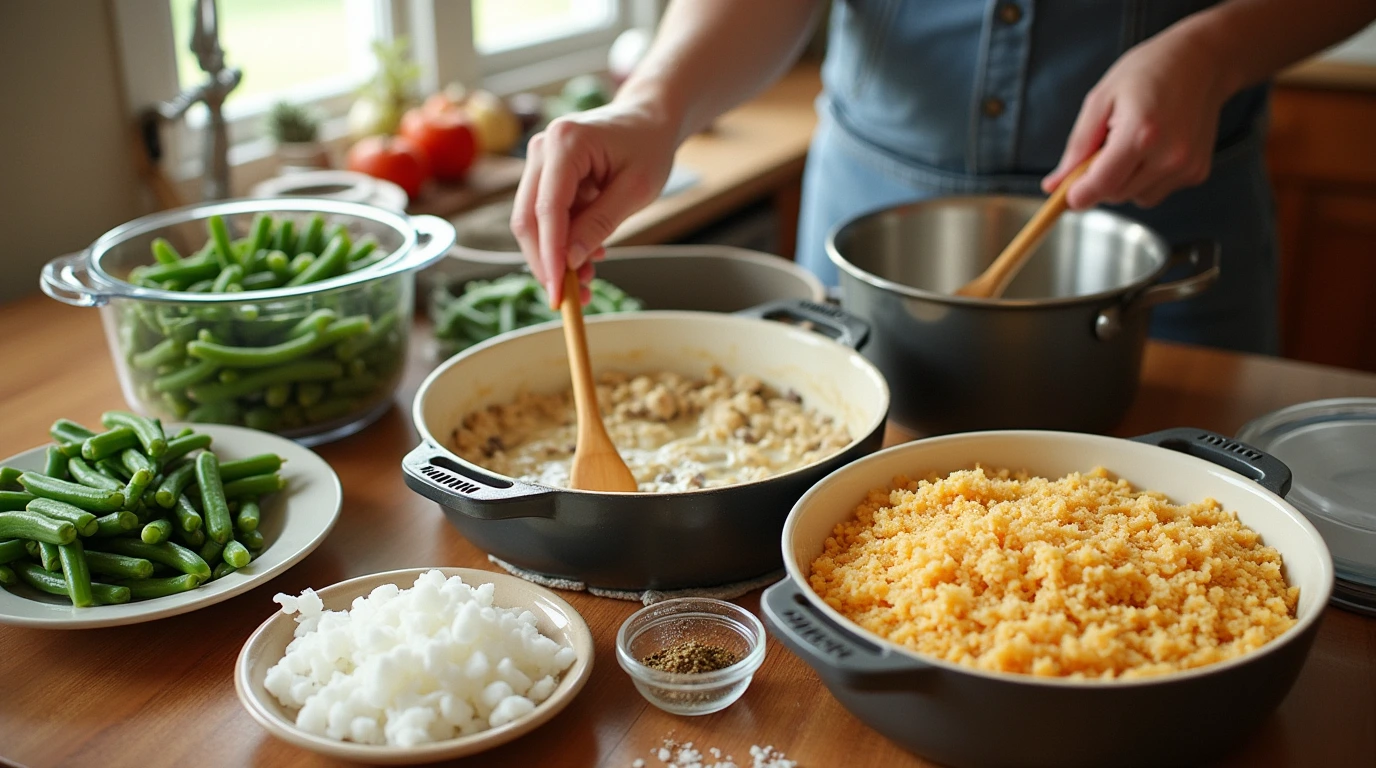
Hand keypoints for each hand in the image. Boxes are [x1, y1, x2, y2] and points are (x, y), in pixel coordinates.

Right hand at [511, 100, 677, 305]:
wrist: (650, 118)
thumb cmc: (649, 146)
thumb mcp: (635, 189)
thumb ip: (601, 223)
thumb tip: (571, 261)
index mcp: (566, 143)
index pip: (547, 210)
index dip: (550, 256)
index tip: (559, 292)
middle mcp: (543, 148)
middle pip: (528, 218)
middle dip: (547, 263)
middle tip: (569, 299)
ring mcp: (541, 160)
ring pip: (533, 222)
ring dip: (556, 257)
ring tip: (588, 282)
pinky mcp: (546, 174)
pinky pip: (546, 216)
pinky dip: (563, 242)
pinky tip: (589, 258)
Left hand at [1043, 27, 1234, 209]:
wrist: (1202, 62)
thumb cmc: (1148, 72)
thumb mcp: (1100, 100)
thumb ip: (1076, 148)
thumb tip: (1053, 185)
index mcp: (1141, 134)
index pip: (1100, 186)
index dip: (1077, 194)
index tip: (1067, 191)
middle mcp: (1168, 156)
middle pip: (1115, 195)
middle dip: (1099, 181)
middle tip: (1103, 148)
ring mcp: (1185, 167)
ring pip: (1135, 198)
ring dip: (1123, 181)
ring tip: (1132, 144)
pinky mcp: (1196, 173)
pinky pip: (1156, 191)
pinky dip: (1145, 178)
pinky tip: (1153, 149)